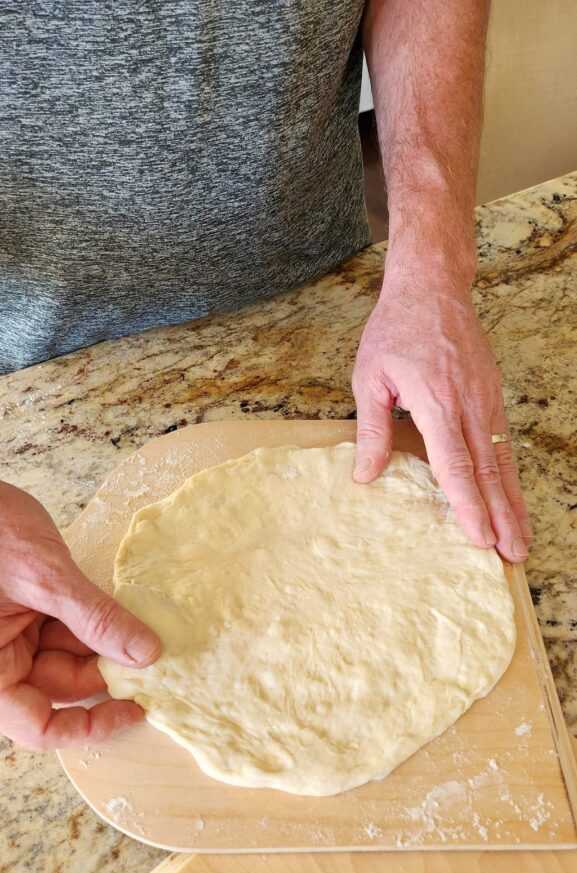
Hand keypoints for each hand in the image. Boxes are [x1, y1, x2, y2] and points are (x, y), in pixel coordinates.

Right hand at [0, 483, 160, 749]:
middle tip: (154, 660)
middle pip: (58, 689)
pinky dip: (94, 624)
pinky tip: (126, 615)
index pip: (38, 726)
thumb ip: (95, 618)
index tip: (133, 711)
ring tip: (145, 632)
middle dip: (104, 673)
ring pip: (66, 659)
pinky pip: (65, 630)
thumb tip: (146, 654)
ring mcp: (11, 634)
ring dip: (104, 646)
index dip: (88, 726)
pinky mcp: (25, 611)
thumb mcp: (45, 576)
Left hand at [351, 277, 531, 561]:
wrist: (432, 288)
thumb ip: (371, 429)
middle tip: (512, 555)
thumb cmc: (394, 331)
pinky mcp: (493, 396)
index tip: (479, 537)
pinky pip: (504, 444)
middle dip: (503, 516)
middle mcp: (469, 404)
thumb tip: (365, 476)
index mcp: (436, 401)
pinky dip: (510, 477)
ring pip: (504, 460)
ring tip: (521, 540)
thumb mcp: (369, 377)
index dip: (468, 503)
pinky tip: (512, 500)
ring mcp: (487, 400)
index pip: (455, 463)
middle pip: (490, 470)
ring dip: (514, 503)